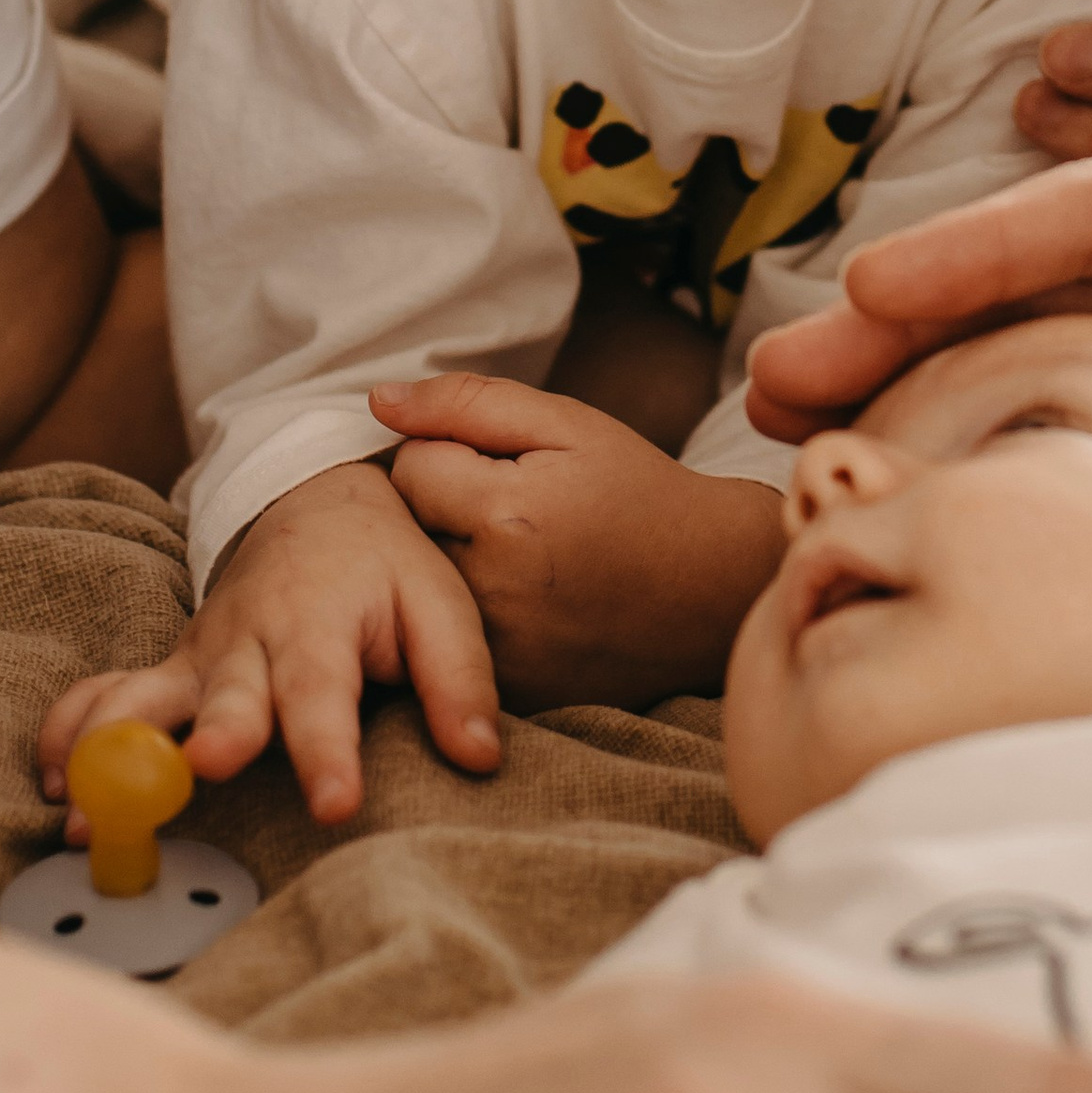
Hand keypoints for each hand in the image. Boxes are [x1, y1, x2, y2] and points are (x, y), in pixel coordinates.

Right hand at [38, 457, 499, 825]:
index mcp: (321, 624)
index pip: (325, 693)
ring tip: (86, 813)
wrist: (318, 503)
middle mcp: (248, 643)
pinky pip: (100, 697)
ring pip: (140, 699)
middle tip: (205, 766)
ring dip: (111, 748)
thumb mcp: (440, 603)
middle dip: (212, 735)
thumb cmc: (386, 567)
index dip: (329, 749)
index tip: (335, 802)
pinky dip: (69, 732)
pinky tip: (56, 785)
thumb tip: (481, 758)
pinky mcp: (168, 674)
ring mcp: (197, 659)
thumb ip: (459, 679)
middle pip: (225, 696)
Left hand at [381, 374, 785, 709]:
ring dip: (450, 565)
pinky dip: (470, 617)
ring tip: (513, 554)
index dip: (450, 456)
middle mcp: (493, 592)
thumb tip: (379, 400)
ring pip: (421, 589)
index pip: (411, 469)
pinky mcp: (508, 692)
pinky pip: (449, 639)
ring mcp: (498, 652)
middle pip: (407, 533)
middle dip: (441, 512)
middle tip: (504, 511)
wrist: (712, 587)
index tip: (498, 467)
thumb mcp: (569, 424)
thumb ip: (468, 404)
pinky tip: (522, 600)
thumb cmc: (639, 492)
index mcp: (506, 514)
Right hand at [750, 0, 1091, 600]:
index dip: (988, 247)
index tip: (869, 295)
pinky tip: (913, 501)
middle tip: (773, 395)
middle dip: (900, 326)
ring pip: (1037, 360)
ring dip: (916, 395)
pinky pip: (1085, 441)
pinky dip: (992, 454)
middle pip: (1037, 282)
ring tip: (796, 459)